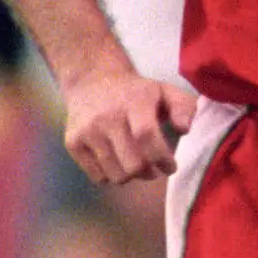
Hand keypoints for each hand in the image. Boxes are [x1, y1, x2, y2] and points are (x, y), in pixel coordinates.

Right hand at [61, 62, 197, 184]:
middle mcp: (107, 116)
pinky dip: (111, 175)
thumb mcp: (164, 91)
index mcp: (133, 101)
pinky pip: (98, 177)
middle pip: (133, 164)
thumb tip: (185, 129)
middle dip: (149, 172)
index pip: (146, 136)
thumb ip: (183, 107)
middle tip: (154, 168)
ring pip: (116, 175)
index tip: (170, 166)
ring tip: (135, 163)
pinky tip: (116, 161)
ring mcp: (87, 131)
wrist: (91, 81)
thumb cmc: (135, 93)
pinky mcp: (73, 142)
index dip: (162, 158)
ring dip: (131, 176)